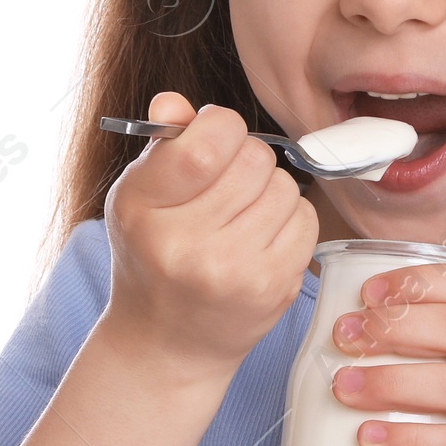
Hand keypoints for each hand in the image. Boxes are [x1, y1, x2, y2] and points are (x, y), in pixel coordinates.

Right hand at [101, 92, 317, 373]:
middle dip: (246, 161)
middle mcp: (186, 243)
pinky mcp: (273, 288)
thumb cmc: (154, 258)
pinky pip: (306, 219)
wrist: (166, 343)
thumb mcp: (140, 198)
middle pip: (255, 158)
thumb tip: (175, 102)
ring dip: (270, 192)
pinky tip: (262, 240)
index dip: (221, 126)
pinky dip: (290, 220)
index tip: (213, 141)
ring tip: (242, 217)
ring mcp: (234, 271)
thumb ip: (163, 146)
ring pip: (285, 186)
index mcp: (144, 209)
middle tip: (227, 188)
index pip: (209, 139)